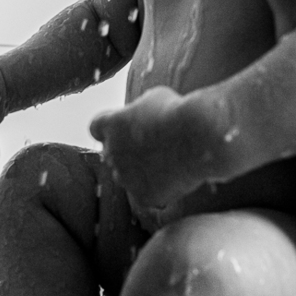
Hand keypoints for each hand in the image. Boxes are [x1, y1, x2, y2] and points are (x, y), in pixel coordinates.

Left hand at [89, 86, 208, 210]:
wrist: (198, 137)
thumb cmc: (178, 112)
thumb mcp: (154, 99)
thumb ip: (140, 112)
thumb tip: (143, 118)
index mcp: (111, 124)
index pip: (96, 128)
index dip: (111, 129)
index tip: (125, 129)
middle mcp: (112, 152)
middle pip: (112, 154)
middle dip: (128, 151)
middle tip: (154, 146)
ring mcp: (126, 177)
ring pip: (127, 177)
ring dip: (140, 172)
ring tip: (168, 162)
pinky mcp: (143, 196)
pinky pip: (147, 194)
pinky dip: (160, 188)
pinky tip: (176, 178)